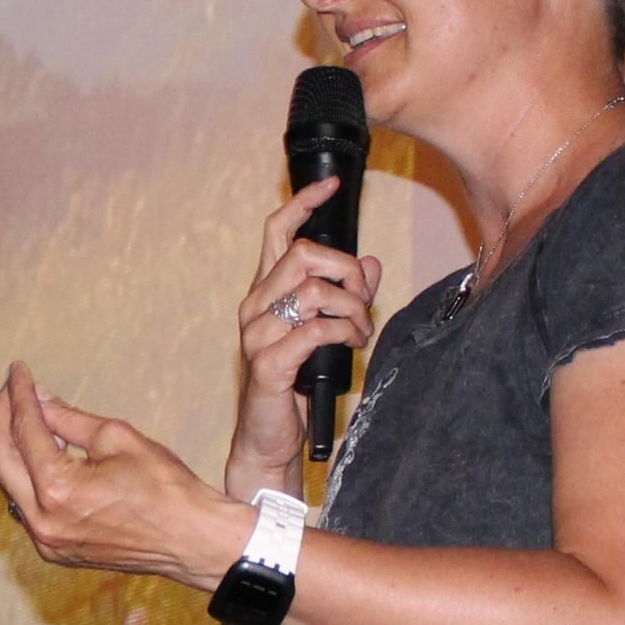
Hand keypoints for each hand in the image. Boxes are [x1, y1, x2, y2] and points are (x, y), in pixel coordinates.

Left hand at [0, 364, 240, 586]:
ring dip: (14, 448)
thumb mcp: (116, 438)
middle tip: (10, 390)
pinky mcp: (56, 551)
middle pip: (0, 460)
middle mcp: (43, 521)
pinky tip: (43, 454)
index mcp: (58, 490)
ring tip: (25, 416)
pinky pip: (28, 506)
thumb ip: (68, 418)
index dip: (18, 395)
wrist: (192, 540)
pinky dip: (29, 476)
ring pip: (11, 484)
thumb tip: (38, 397)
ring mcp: (47, 541)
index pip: (25, 430)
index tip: (18, 371)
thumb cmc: (165, 487)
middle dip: (2, 419)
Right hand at [231, 176, 385, 482]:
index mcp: (264, 291)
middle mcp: (254, 306)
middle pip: (305, 255)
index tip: (331, 186)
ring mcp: (257, 333)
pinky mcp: (268, 363)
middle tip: (363, 302)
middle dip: (347, 272)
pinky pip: (317, 329)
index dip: (303, 203)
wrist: (269, 438)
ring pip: (315, 291)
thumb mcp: (325, 333)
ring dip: (353, 309)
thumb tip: (369, 265)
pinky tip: (351, 346)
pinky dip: (345, 333)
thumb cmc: (294, 385)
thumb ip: (345, 296)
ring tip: (360, 331)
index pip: (277, 232)